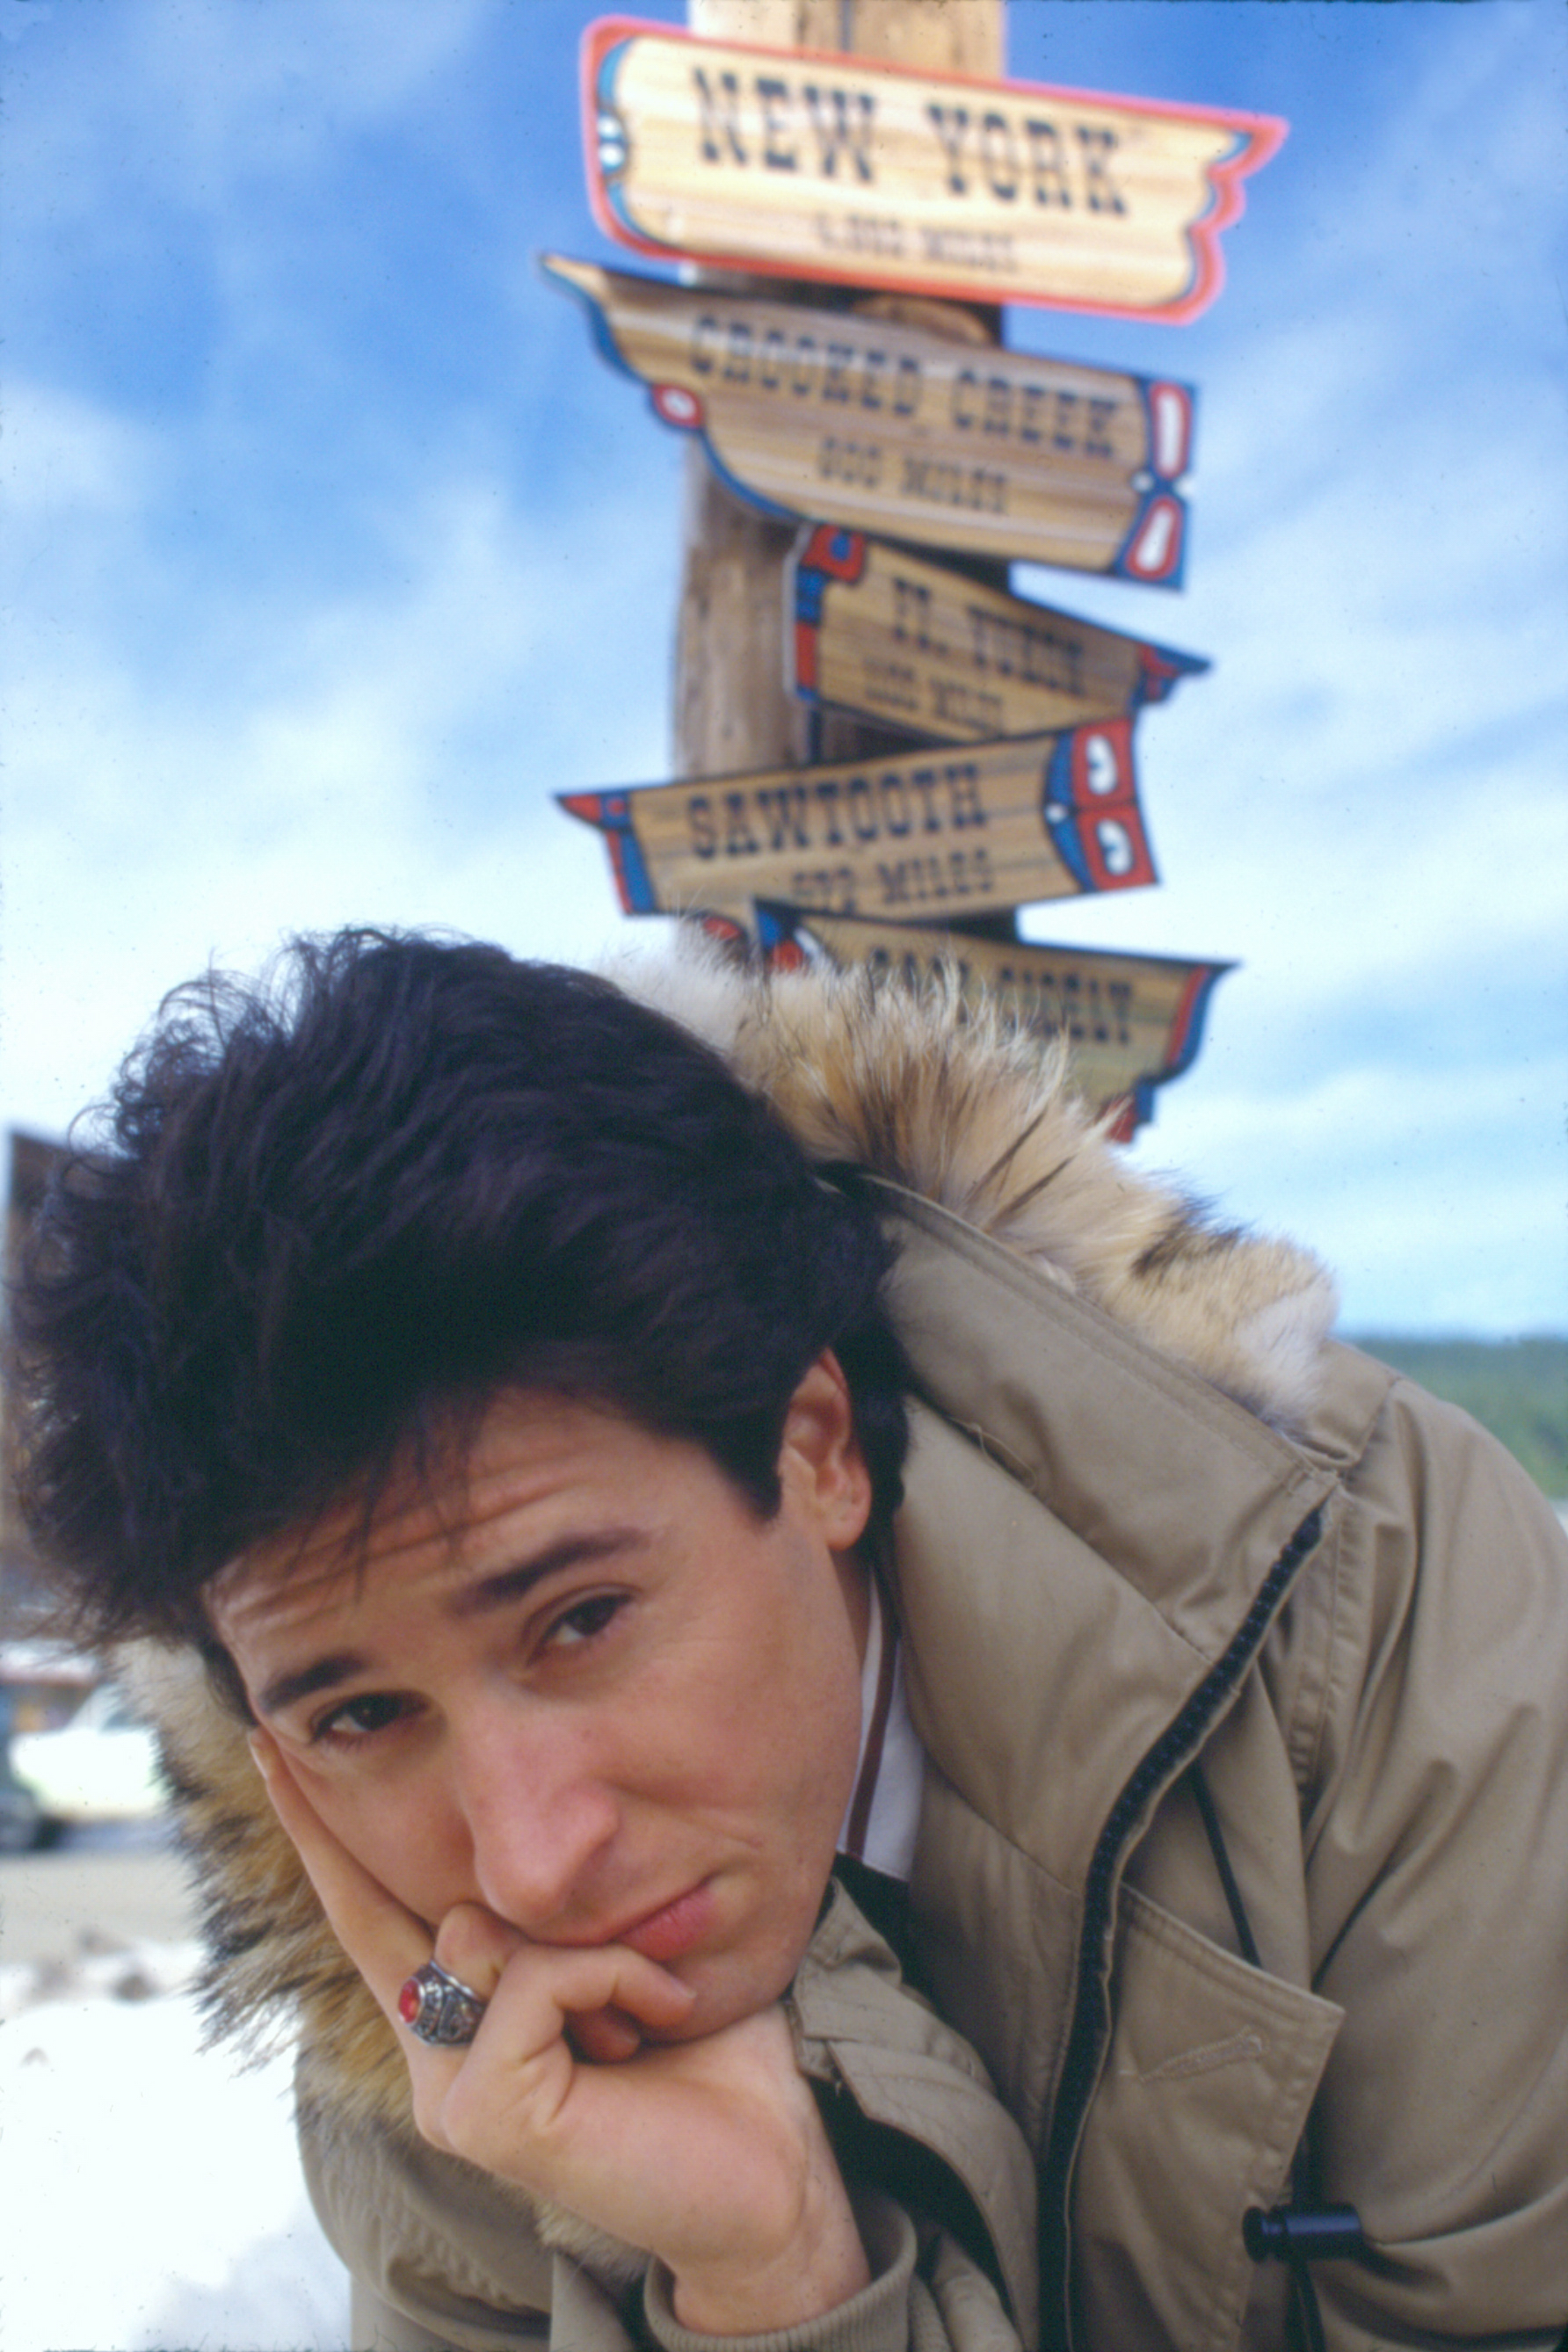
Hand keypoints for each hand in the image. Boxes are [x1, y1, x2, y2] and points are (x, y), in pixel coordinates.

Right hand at [251, 1729, 870, 2332]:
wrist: (772, 2174)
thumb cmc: (714, 2055)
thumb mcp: (624, 1947)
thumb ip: (557, 1907)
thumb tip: (530, 1827)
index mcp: (461, 2016)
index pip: (369, 1911)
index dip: (318, 1834)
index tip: (268, 1750)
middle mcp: (435, 2056)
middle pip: (384, 1906)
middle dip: (359, 1832)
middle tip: (289, 1752)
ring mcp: (451, 2091)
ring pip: (481, 1931)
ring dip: (589, 1938)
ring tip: (649, 1995)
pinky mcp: (485, 2113)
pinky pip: (536, 1979)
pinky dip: (611, 1977)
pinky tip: (656, 2016)